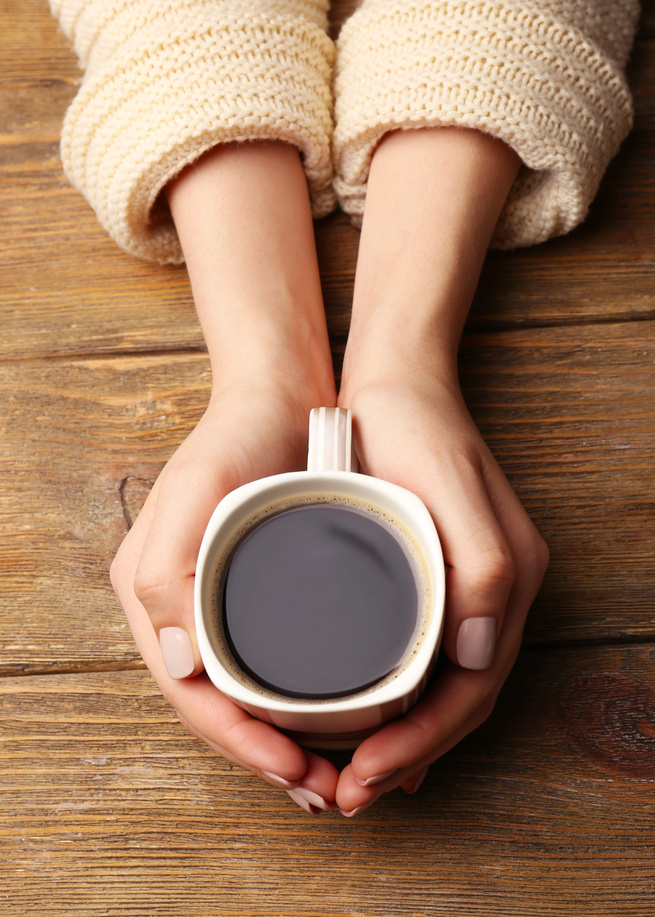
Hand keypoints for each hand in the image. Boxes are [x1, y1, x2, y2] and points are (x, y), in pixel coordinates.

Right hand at [111, 141, 341, 811]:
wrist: (278, 396)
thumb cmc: (236, 437)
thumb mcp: (196, 487)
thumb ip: (167, 570)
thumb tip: (178, 665)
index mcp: (154, 595)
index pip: (191, 692)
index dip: (238, 741)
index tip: (294, 770)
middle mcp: (183, 609)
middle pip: (219, 706)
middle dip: (265, 758)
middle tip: (324, 791)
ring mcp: (221, 602)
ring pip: (247, 695)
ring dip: (284, 743)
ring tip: (333, 775)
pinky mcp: (260, 593)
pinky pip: (272, 665)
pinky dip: (299, 704)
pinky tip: (336, 722)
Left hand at [334, 377, 548, 814]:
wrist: (396, 382)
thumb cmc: (415, 428)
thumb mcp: (449, 485)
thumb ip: (483, 569)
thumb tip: (479, 659)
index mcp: (506, 579)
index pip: (472, 689)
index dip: (423, 742)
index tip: (365, 775)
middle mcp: (494, 593)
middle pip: (460, 701)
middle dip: (409, 757)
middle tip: (347, 795)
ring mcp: (467, 588)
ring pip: (442, 689)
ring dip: (403, 741)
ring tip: (351, 778)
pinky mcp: (435, 579)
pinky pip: (425, 660)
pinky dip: (400, 705)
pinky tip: (367, 725)